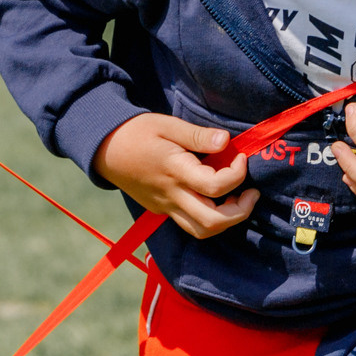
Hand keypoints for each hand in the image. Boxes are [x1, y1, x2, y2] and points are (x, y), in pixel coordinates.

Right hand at [94, 112, 256, 238]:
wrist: (104, 149)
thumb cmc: (137, 132)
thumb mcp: (168, 125)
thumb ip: (198, 136)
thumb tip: (226, 141)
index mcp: (175, 171)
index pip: (216, 186)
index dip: (238, 174)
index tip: (239, 156)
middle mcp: (172, 195)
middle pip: (212, 222)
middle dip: (240, 211)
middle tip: (251, 192)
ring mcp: (166, 207)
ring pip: (201, 230)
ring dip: (226, 221)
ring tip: (237, 199)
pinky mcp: (162, 210)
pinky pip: (191, 224)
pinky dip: (211, 218)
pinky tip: (217, 198)